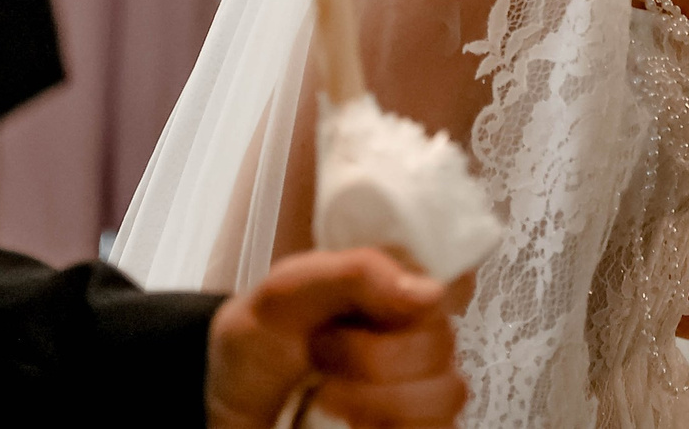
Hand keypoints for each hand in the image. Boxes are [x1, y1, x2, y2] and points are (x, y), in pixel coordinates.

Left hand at [206, 249, 465, 428]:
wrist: (236, 418)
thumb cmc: (257, 355)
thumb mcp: (284, 296)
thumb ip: (353, 275)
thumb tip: (429, 291)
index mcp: (392, 291)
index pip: (452, 279)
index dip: (425, 294)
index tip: (375, 308)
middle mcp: (415, 339)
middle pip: (444, 339)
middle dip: (373, 353)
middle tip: (322, 350)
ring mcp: (420, 392)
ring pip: (446, 392)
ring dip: (377, 398)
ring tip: (327, 394)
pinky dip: (390, 427)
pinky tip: (352, 424)